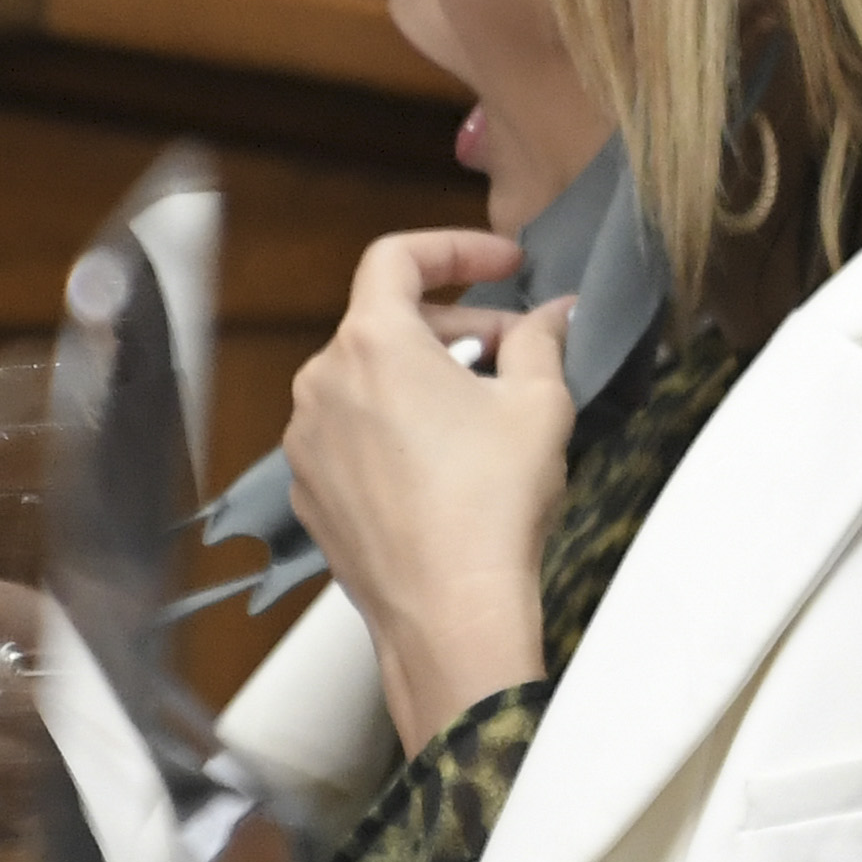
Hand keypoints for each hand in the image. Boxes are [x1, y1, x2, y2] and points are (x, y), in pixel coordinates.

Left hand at [277, 229, 576, 732]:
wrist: (450, 613)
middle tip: (517, 351)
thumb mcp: (540, 405)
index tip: (503, 262)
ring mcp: (307, 440)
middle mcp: (322, 383)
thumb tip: (554, 315)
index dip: (456, 248)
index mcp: (372, 343)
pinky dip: (395, 430)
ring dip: (424, 380)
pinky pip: (353, 435)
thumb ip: (543, 340)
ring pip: (368, 381)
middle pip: (387, 323)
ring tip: (483, 415)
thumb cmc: (491, 506)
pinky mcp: (310, 491)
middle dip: (457, 326)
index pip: (398, 257)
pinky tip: (446, 466)